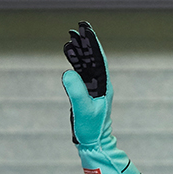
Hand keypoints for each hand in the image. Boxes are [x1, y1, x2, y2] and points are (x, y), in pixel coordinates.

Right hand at [62, 21, 112, 146]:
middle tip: (78, 29)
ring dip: (79, 52)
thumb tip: (68, 73)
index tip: (87, 31)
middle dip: (85, 44)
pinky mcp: (86, 94)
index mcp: (104, 86)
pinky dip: (75, 64)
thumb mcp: (84, 110)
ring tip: (71, 39)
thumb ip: (77, 91)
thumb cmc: (92, 129)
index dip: (93, 44)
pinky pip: (81, 75)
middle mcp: (100, 85)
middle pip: (93, 59)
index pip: (98, 60)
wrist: (94, 143)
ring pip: (86, 66)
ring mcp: (94, 90)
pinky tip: (69, 56)